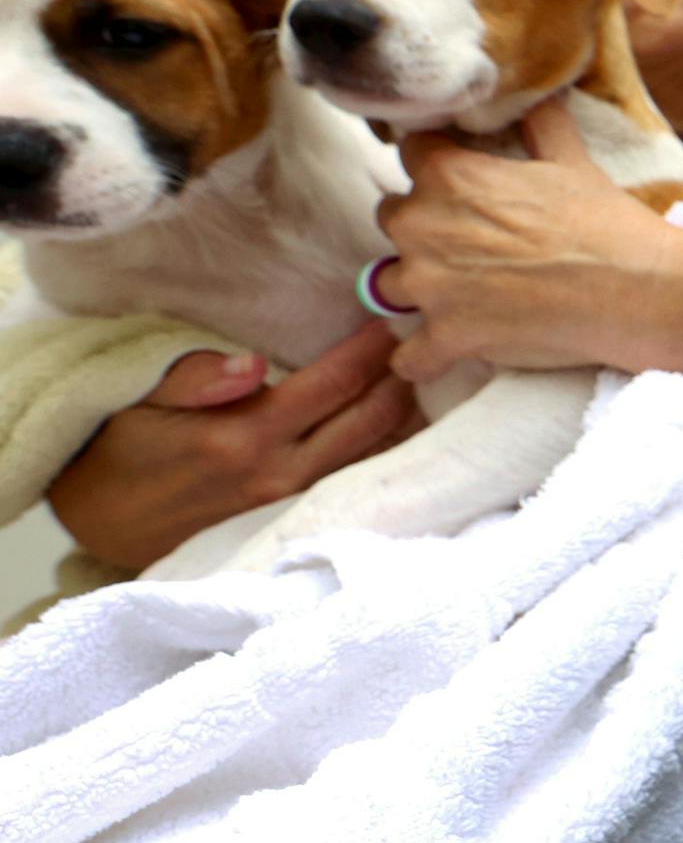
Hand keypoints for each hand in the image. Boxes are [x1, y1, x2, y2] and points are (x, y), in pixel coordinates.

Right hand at [47, 322, 419, 568]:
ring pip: (371, 455)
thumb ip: (194, 378)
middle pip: (369, 420)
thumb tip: (252, 364)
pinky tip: (405, 430)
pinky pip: (352, 481)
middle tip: (425, 342)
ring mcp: (290, 502)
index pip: (334, 384)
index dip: (371, 350)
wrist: (96, 523)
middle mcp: (279, 472)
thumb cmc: (118, 450)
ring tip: (426, 379)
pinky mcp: (290, 521)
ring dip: (404, 416)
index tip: (395, 318)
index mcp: (246, 434)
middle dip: (402, 378)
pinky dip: (384, 452)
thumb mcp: (140, 400)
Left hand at [374, 98, 682, 382]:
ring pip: (388, 285)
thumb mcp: (573, 160)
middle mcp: (425, 226)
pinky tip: (439, 352)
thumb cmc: (605, 221)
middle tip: (462, 239)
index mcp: (450, 174)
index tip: (457, 180)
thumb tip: (539, 98)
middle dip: (420, 226)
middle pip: (391, 218)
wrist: (634, 289)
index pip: (410, 153)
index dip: (434, 164)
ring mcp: (432, 287)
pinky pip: (410, 357)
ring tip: (451, 292)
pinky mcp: (449, 337)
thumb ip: (542, 125)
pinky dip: (422, 358)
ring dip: (415, 287)